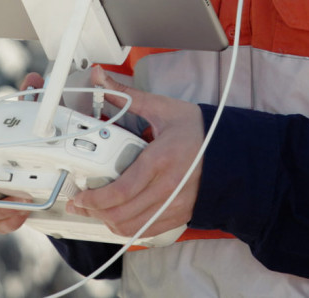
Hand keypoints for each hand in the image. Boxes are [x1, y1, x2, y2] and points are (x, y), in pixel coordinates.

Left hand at [65, 65, 203, 238]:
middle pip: (123, 213)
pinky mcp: (178, 215)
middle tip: (80, 202)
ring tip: (94, 210)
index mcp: (162, 159)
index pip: (123, 190)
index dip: (96, 198)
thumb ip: (126, 95)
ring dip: (108, 222)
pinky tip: (117, 215)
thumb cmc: (195, 129)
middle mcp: (169, 187)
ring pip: (132, 227)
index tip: (80, 194)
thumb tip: (100, 78)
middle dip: (94, 211)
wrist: (228, 150)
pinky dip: (127, 227)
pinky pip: (146, 231)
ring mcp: (174, 205)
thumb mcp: (161, 108)